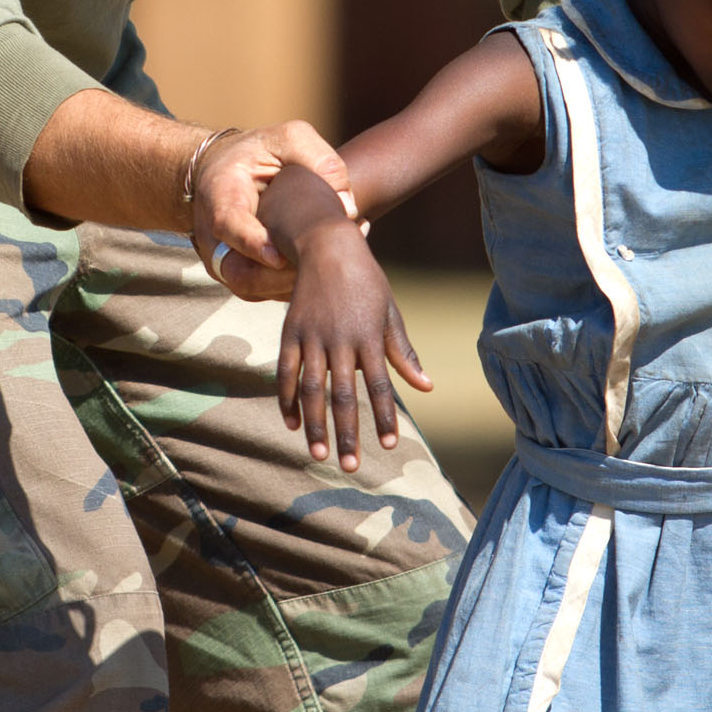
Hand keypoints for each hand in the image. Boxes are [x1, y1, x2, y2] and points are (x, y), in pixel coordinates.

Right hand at [188, 120, 357, 301]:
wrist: (223, 174)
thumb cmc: (259, 154)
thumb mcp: (287, 138)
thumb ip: (318, 158)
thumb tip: (348, 206)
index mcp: (221, 195)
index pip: (228, 224)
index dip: (250, 243)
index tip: (277, 255)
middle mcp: (216, 238)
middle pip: (242, 273)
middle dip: (286, 276)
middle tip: (331, 258)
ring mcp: (227, 264)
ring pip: (259, 289)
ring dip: (301, 281)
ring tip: (344, 256)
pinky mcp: (245, 279)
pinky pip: (270, 292)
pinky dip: (303, 283)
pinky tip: (334, 262)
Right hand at [276, 221, 430, 471]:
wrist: (327, 245)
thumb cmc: (366, 281)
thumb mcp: (390, 313)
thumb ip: (403, 352)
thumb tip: (426, 387)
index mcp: (369, 336)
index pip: (380, 385)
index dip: (384, 416)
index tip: (389, 444)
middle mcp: (340, 339)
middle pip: (343, 395)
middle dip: (346, 433)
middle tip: (348, 466)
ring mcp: (311, 335)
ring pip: (311, 388)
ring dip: (315, 423)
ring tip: (319, 453)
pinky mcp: (290, 330)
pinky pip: (286, 371)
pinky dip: (286, 399)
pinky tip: (292, 424)